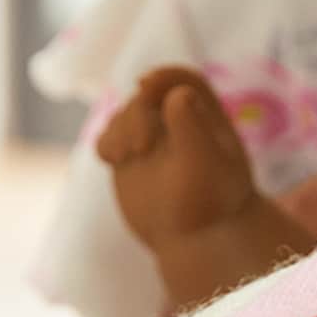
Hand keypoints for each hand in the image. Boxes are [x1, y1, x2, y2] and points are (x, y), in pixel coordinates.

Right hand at [99, 67, 263, 248]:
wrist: (198, 239)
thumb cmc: (211, 201)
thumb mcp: (206, 163)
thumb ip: (192, 127)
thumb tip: (176, 95)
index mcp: (206, 114)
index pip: (182, 80)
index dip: (163, 77)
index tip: (145, 84)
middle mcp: (177, 120)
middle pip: (146, 98)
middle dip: (136, 115)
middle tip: (139, 148)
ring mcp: (150, 137)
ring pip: (124, 117)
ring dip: (119, 130)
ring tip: (123, 156)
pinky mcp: (129, 156)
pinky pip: (108, 139)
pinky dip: (105, 145)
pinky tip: (111, 159)